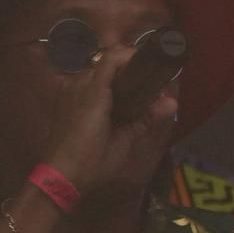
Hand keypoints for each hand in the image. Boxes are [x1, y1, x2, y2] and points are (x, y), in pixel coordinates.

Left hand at [43, 46, 177, 196]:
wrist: (59, 177)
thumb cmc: (93, 162)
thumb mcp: (124, 142)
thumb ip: (147, 119)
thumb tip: (174, 102)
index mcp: (94, 94)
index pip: (111, 59)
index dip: (132, 54)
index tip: (152, 60)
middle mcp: (78, 87)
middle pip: (103, 64)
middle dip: (126, 67)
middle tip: (148, 79)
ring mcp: (68, 93)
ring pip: (94, 74)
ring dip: (113, 77)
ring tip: (133, 90)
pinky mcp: (63, 102)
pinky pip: (84, 85)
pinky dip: (101, 87)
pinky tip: (112, 101)